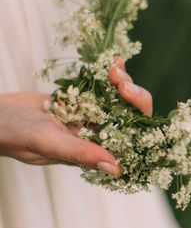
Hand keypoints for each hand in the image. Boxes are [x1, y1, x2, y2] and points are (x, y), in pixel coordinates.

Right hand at [0, 57, 151, 175]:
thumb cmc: (15, 135)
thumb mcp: (48, 142)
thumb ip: (80, 153)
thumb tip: (116, 168)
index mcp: (92, 152)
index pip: (129, 142)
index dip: (138, 122)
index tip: (131, 97)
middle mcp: (94, 135)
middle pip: (130, 118)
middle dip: (133, 96)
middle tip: (120, 80)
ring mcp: (88, 115)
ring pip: (118, 99)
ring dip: (122, 81)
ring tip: (114, 65)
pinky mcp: (80, 99)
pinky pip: (101, 87)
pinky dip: (109, 74)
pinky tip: (113, 59)